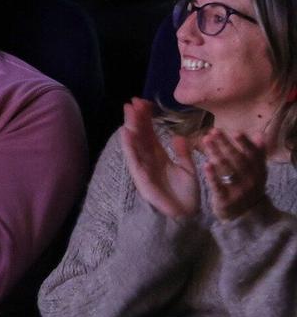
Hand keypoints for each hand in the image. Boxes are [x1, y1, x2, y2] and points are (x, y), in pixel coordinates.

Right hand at [122, 98, 201, 219]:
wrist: (187, 215)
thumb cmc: (187, 195)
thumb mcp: (189, 169)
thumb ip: (183, 153)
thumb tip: (178, 136)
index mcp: (159, 156)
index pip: (150, 133)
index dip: (146, 118)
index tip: (144, 103)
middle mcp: (149, 159)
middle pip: (140, 135)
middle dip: (136, 118)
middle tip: (133, 101)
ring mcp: (143, 167)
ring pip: (135, 143)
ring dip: (131, 126)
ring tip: (128, 111)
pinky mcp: (141, 177)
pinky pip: (134, 159)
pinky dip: (129, 145)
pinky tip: (126, 132)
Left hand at [202, 127, 270, 221]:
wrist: (246, 216)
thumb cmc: (247, 186)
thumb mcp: (255, 172)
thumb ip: (256, 154)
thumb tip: (259, 134)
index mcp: (258, 171)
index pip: (253, 155)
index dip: (245, 143)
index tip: (235, 132)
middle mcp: (251, 180)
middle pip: (238, 159)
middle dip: (225, 144)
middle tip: (213, 131)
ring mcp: (238, 190)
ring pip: (227, 170)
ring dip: (216, 153)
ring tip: (206, 141)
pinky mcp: (226, 200)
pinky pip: (218, 186)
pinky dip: (212, 175)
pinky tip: (205, 164)